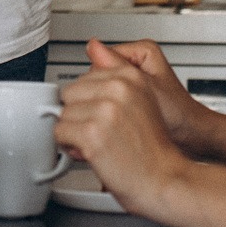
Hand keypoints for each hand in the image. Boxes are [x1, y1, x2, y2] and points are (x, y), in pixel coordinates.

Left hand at [54, 41, 190, 213]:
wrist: (166, 180)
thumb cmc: (153, 149)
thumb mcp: (142, 99)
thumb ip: (115, 75)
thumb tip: (93, 46)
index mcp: (130, 76)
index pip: (84, 79)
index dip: (90, 103)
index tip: (106, 117)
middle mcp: (117, 88)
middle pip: (70, 94)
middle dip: (81, 116)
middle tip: (104, 133)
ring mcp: (104, 109)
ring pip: (63, 115)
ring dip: (75, 133)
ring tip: (102, 144)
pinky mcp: (91, 132)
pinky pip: (59, 134)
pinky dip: (71, 148)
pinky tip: (93, 153)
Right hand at [96, 39, 218, 152]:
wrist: (191, 136)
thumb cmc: (179, 114)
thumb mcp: (145, 87)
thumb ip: (117, 67)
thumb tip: (93, 47)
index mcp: (142, 50)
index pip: (102, 59)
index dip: (102, 82)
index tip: (111, 98)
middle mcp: (138, 60)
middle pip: (101, 74)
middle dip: (104, 94)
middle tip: (119, 109)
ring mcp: (134, 77)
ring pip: (103, 88)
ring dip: (107, 103)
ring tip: (123, 114)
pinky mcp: (133, 92)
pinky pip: (112, 97)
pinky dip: (113, 109)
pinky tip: (122, 118)